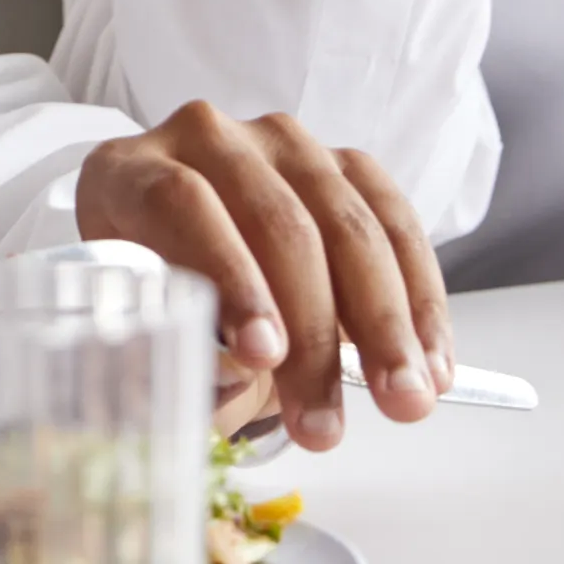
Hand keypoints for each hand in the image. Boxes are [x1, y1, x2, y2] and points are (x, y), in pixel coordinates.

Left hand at [76, 100, 451, 452]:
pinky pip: (397, 224)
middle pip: (279, 224)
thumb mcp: (142, 326)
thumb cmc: (156, 296)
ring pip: (349, 226)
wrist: (191, 247)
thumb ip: (177, 356)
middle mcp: (206, 140)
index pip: (185, 207)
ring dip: (385, 324)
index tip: (262, 358)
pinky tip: (432, 363)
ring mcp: (282, 145)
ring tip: (404, 401)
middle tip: (329, 423)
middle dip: (315, 334)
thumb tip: (231, 378)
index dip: (231, 280)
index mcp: (131, 173)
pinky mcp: (344, 163)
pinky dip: (420, 300)